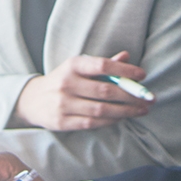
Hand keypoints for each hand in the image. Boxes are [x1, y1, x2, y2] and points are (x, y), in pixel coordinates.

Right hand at [12, 52, 150, 130]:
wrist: (32, 100)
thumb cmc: (63, 81)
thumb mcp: (78, 68)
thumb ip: (102, 64)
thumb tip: (126, 56)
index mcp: (72, 65)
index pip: (102, 66)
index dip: (125, 70)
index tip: (143, 75)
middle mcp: (67, 83)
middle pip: (106, 91)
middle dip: (131, 96)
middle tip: (149, 99)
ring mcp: (63, 104)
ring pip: (102, 110)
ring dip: (126, 111)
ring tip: (141, 110)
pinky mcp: (63, 121)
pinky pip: (93, 123)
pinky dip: (111, 121)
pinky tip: (122, 118)